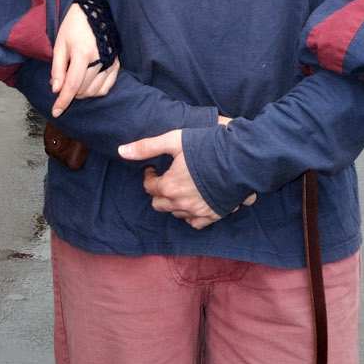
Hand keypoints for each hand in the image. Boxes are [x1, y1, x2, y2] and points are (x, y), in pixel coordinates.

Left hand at [50, 2, 119, 116]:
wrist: (94, 13)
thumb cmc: (73, 27)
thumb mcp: (60, 45)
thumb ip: (58, 69)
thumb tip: (56, 90)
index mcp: (82, 54)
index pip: (72, 85)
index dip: (63, 101)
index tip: (55, 112)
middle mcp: (99, 60)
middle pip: (82, 90)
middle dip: (70, 92)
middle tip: (63, 81)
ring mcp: (110, 63)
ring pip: (94, 91)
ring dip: (81, 92)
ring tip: (74, 81)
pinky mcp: (116, 65)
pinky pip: (106, 88)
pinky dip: (95, 91)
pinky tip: (87, 84)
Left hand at [118, 123, 255, 229]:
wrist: (242, 158)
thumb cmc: (208, 146)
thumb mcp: (174, 140)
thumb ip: (147, 147)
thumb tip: (121, 151)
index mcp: (169, 186)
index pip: (149, 187)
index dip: (149, 176)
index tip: (153, 169)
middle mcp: (181, 203)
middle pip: (160, 204)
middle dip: (159, 192)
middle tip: (166, 180)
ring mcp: (198, 211)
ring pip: (176, 214)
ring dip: (174, 203)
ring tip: (180, 189)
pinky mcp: (214, 214)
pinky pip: (196, 223)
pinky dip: (191, 215)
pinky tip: (194, 204)